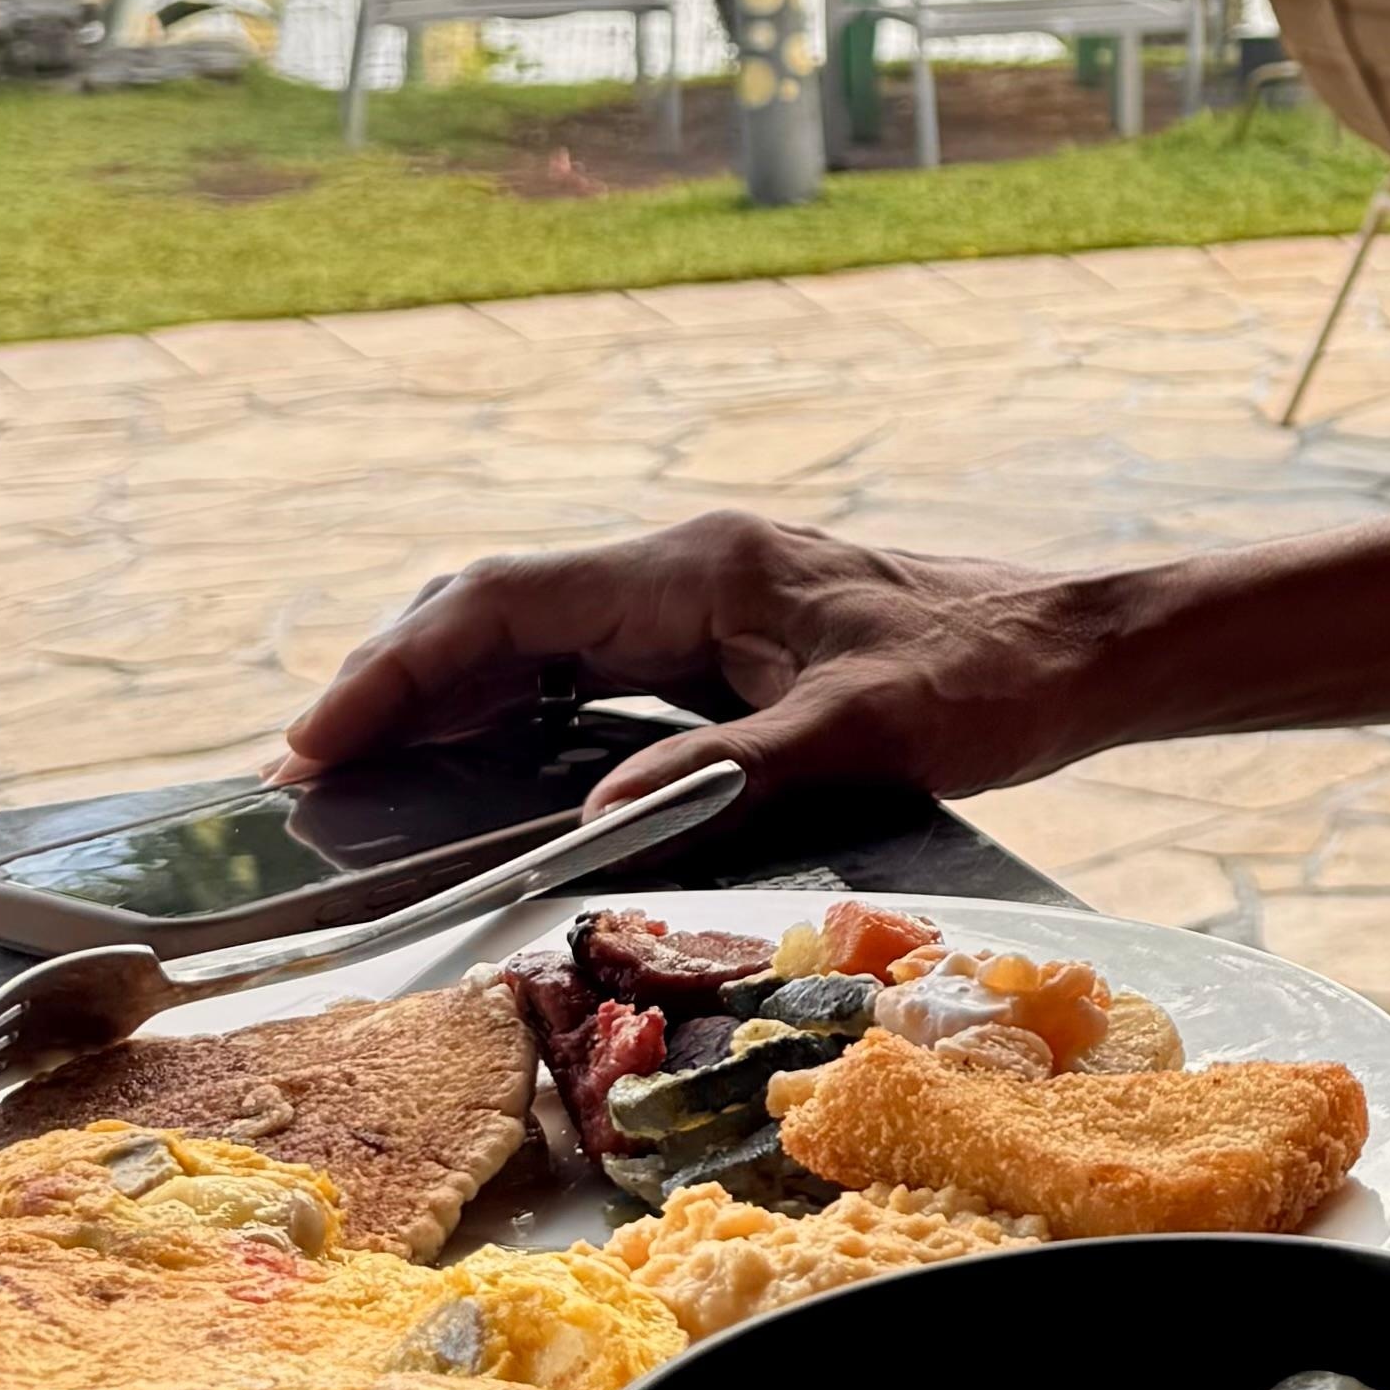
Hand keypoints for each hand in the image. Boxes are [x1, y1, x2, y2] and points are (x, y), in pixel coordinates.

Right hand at [270, 513, 1115, 843]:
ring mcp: (705, 603)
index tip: (317, 743)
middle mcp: (686, 570)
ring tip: (365, 780)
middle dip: (397, 682)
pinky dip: (517, 714)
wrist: (1080, 651)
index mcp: (699, 568)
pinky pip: (588, 670)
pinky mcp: (728, 643)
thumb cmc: (988, 681)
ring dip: (447, 698)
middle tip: (308, 775)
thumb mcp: (860, 734)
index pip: (505, 605)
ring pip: (536, 638)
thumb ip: (721, 774)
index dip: (399, 672)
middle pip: (498, 612)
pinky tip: (483, 773)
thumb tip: (586, 820)